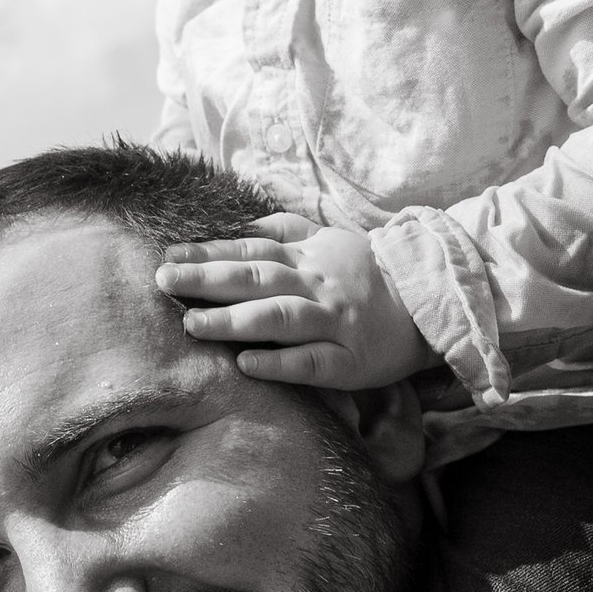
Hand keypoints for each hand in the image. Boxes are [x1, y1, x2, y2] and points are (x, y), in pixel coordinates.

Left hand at [157, 216, 432, 390]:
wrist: (430, 300)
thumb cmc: (368, 272)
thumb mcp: (329, 239)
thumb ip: (285, 231)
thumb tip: (240, 226)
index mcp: (307, 259)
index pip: (250, 253)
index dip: (209, 253)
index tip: (169, 256)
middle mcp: (316, 287)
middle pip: (256, 281)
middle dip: (207, 281)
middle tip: (163, 283)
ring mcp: (332, 324)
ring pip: (278, 319)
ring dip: (233, 322)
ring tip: (192, 325)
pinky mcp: (348, 361)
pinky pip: (311, 363)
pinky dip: (278, 363)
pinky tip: (246, 365)